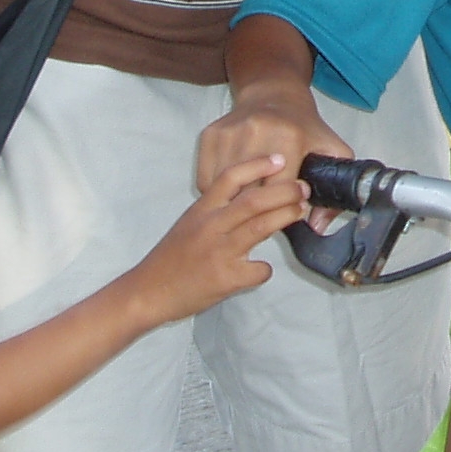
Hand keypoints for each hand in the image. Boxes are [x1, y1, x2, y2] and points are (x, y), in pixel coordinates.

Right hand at [126, 156, 309, 325]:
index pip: (230, 178)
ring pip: (261, 227)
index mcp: (200, 210)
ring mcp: (219, 252)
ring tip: (300, 210)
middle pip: (253, 200)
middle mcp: (210, 226)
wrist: (147, 292)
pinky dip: (265, 269)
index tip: (278, 158)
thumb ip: (216, 210)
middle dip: (283, 190)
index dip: (256, 165)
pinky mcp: (226, 278)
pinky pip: (259, 269)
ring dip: (286, 216)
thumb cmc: (170, 258)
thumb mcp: (189, 224)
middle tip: (303, 186)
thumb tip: (252, 197)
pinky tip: (261, 269)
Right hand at [198, 79, 348, 226]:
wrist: (272, 92)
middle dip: (257, 211)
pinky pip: (206, 179)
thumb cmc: (302, 125)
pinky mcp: (211, 136)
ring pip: (224, 190)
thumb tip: (317, 227)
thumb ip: (335, 187)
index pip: (280, 191)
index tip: (288, 210)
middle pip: (249, 193)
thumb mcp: (330, 149)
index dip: (283, 208)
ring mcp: (230, 135)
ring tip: (245, 207)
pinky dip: (216, 193)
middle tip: (266, 214)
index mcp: (288, 138)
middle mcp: (256, 133)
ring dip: (232, 205)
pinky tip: (231, 191)